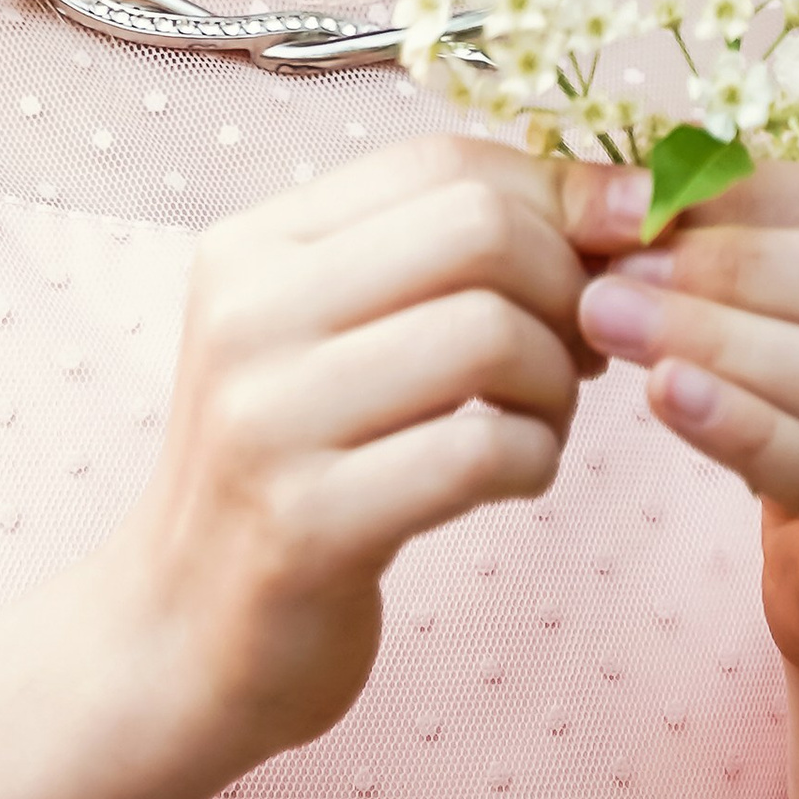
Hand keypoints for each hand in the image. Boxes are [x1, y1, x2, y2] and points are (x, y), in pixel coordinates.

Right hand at [98, 136, 593, 773]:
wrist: (180, 635)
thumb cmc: (292, 472)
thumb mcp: (331, 337)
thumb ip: (437, 258)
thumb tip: (619, 197)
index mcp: (252, 248)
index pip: (441, 162)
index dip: (557, 194)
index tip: (613, 247)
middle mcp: (248, 315)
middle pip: (478, 231)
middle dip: (566, 287)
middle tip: (575, 351)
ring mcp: (270, 420)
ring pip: (490, 335)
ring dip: (556, 384)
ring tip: (539, 422)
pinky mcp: (306, 524)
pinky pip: (481, 453)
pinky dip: (535, 461)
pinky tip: (514, 479)